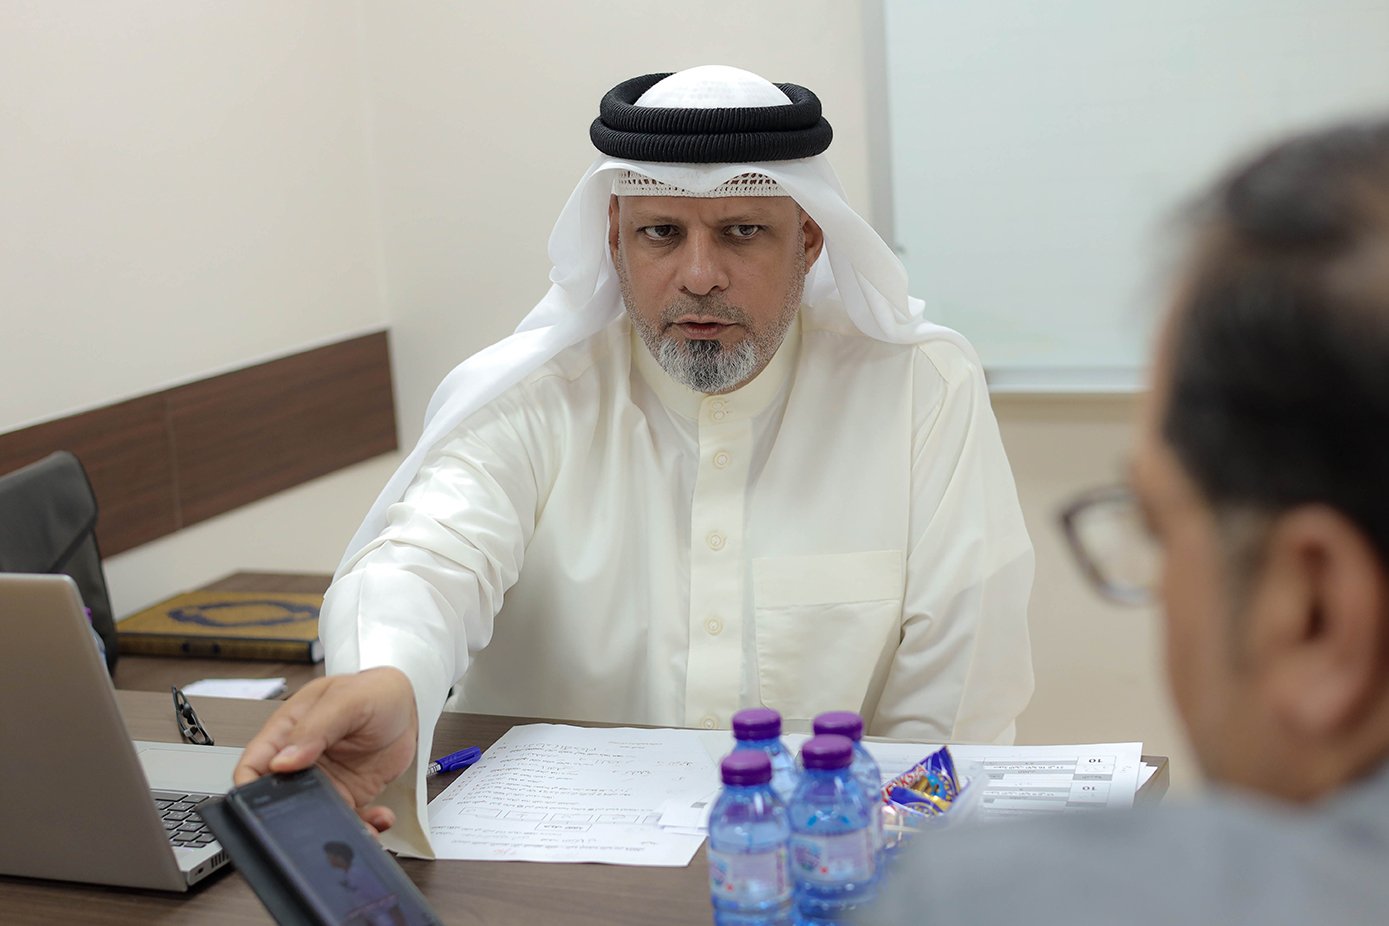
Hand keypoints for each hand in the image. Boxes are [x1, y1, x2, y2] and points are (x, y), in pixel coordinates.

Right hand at [234, 667, 417, 832]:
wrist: (409, 705)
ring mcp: (325, 780)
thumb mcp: (346, 700)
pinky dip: (361, 826)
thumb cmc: (375, 691)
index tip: (262, 807)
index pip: (253, 765)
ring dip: (331, 828)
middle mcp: (301, 760)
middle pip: (279, 799)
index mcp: (287, 732)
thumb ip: (314, 728)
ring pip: (313, 816)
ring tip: (356, 828)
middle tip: (316, 825)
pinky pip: (347, 819)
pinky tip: (378, 819)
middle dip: (292, 819)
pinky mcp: (348, 794)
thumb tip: (283, 760)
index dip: (249, 789)